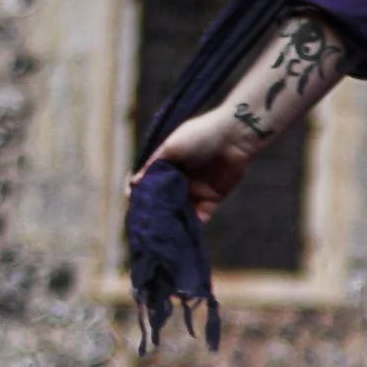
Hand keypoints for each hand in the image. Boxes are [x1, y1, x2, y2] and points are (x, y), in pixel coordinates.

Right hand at [134, 106, 253, 222]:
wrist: (234, 136)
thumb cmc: (200, 135)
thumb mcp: (171, 146)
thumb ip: (153, 165)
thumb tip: (134, 182)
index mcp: (169, 163)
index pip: (150, 181)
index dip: (141, 191)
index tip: (132, 202)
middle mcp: (181, 178)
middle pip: (166, 198)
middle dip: (156, 210)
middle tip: (146, 222)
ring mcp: (197, 189)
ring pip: (182, 209)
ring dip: (173, 219)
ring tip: (162, 231)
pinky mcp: (213, 198)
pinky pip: (201, 215)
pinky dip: (192, 224)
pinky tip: (182, 232)